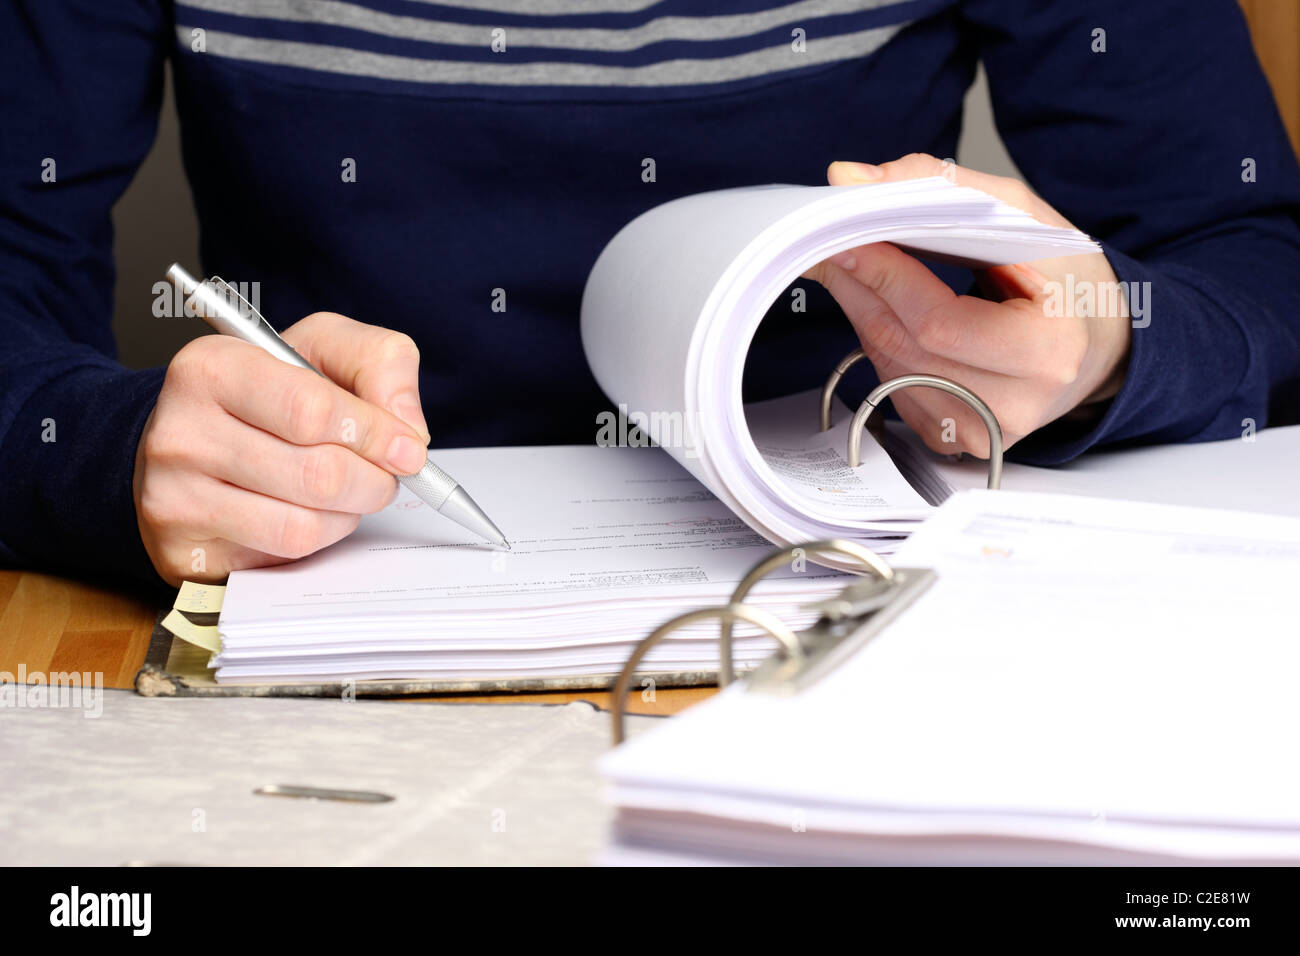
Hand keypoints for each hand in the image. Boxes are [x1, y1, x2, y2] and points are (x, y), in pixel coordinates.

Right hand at [133, 312, 431, 585]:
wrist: (193, 439)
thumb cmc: (268, 391)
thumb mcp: (322, 347)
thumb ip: (378, 363)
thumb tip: (408, 429)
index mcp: (212, 367)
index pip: (312, 410)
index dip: (376, 434)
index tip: (408, 447)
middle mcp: (181, 432)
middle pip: (317, 474)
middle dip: (374, 480)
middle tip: (386, 474)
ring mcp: (175, 497)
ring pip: (304, 524)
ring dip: (349, 511)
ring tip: (348, 490)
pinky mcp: (187, 550)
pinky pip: (284, 553)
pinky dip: (320, 536)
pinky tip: (315, 511)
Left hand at [805, 154, 1130, 456]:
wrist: (1096, 345)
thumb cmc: (1065, 278)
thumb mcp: (1024, 215)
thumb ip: (941, 187)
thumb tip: (851, 180)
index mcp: (1048, 348)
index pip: (939, 320)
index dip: (883, 277)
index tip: (844, 236)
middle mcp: (1018, 402)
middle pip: (905, 346)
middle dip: (859, 289)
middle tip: (828, 247)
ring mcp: (986, 429)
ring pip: (890, 370)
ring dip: (864, 316)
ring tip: (861, 274)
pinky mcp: (958, 440)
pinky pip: (895, 391)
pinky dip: (882, 348)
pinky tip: (893, 318)